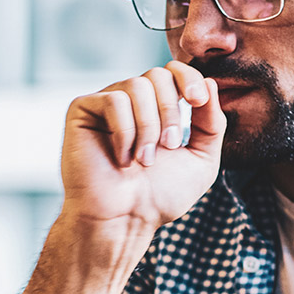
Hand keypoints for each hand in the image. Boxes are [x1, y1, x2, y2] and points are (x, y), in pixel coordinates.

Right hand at [61, 61, 227, 233]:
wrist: (124, 221)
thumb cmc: (159, 197)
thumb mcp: (201, 159)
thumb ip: (211, 123)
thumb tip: (210, 81)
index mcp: (156, 108)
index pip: (173, 72)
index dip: (189, 78)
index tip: (198, 101)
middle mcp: (130, 102)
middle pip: (157, 74)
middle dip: (170, 110)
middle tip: (169, 146)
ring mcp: (105, 105)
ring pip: (136, 85)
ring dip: (148, 126)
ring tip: (144, 160)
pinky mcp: (82, 111)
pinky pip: (113, 101)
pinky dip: (125, 131)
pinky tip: (122, 158)